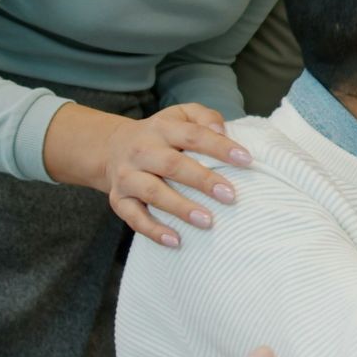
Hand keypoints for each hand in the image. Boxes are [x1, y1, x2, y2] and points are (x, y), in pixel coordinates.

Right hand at [85, 102, 255, 247]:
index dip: (219, 147)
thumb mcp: (180, 115)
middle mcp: (142, 151)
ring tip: (207, 221)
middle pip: (173, 165)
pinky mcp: (119, 200)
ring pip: (154, 192)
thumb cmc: (160, 135)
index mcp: (162, 129)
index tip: (246, 160)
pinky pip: (134, 217)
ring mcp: (128, 176)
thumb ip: (204, 117)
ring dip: (181, 208)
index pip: (193, 135)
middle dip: (203, 180)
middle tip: (230, 195)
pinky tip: (176, 241)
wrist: (111, 147)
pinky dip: (154, 231)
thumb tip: (223, 132)